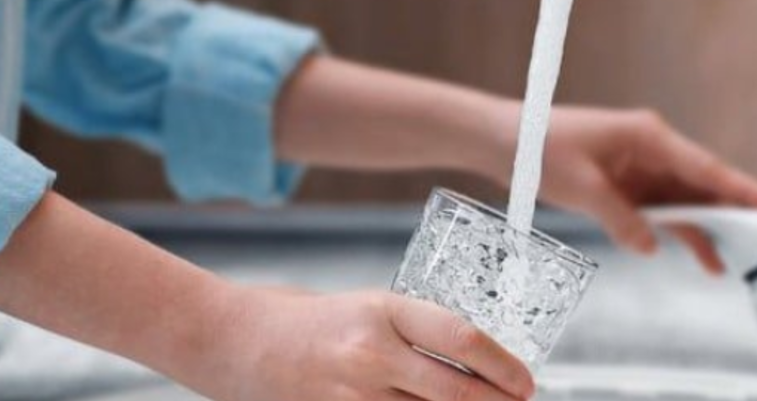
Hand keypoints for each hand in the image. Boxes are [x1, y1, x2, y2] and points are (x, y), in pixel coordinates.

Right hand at [181, 288, 534, 400]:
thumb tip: (472, 364)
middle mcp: (369, 352)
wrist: (230, 339)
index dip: (503, 366)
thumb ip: (413, 335)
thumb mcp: (367, 309)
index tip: (525, 382)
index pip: (461, 337)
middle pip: (455, 391)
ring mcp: (348, 393)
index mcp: (382, 310)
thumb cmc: (304, 320)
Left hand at [531, 107, 756, 273]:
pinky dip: (685, 233)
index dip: (750, 190)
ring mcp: (645, 168)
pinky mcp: (632, 186)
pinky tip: (707, 258)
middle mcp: (655, 150)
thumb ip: (620, 219)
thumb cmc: (540, 149)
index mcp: (650, 137)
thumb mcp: (582, 187)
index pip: (709, 169)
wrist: (507, 142)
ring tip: (752, 255)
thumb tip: (649, 245)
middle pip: (711, 184)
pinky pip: (668, 212)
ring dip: (717, 227)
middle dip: (748, 207)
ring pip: (692, 201)